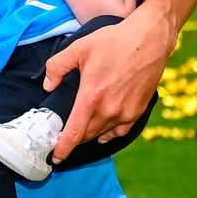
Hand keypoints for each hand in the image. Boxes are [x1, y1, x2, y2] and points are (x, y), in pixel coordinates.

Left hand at [41, 14, 168, 163]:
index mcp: (91, 97)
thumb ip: (57, 67)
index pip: (74, 133)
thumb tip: (48, 85)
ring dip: (90, 135)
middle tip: (64, 137)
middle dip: (74, 139)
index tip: (55, 158)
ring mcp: (126, 113)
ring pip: (102, 133)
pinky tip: (103, 132)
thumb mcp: (78, 48)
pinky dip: (109, 134)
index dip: (63, 148)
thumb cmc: (113, 41)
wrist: (149, 39)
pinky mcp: (138, 111)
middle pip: (87, 135)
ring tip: (80, 132)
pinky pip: (120, 131)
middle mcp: (109, 110)